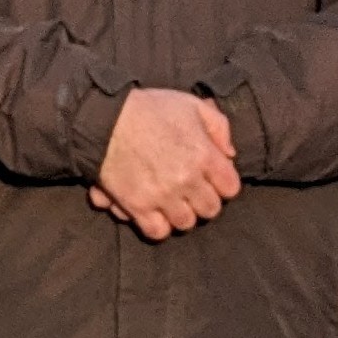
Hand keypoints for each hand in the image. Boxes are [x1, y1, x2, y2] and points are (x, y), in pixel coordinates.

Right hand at [88, 90, 237, 239]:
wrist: (106, 119)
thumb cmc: (151, 109)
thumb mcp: (192, 105)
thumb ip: (219, 127)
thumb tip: (230, 154)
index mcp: (203, 154)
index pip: (231, 188)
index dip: (223, 183)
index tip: (212, 178)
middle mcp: (187, 179)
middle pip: (210, 209)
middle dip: (204, 199)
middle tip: (191, 189)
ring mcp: (162, 195)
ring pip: (186, 223)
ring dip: (182, 213)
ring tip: (173, 200)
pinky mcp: (138, 206)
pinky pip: (158, 232)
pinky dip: (159, 225)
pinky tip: (156, 212)